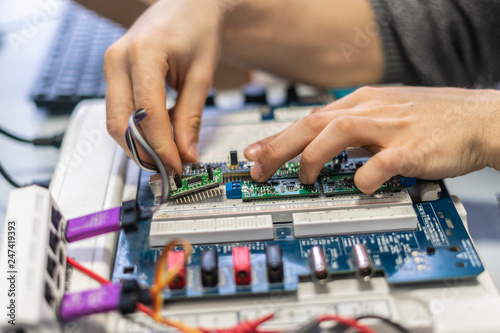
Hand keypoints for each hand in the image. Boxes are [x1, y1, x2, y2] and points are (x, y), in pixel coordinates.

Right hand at [104, 0, 227, 172]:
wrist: (188, 6)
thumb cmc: (196, 29)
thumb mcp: (201, 76)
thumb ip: (191, 117)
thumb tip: (186, 153)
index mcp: (143, 53)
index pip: (146, 115)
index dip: (161, 147)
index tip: (177, 166)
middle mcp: (118, 59)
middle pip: (120, 123)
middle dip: (144, 152)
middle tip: (169, 168)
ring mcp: (111, 65)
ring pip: (115, 120)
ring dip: (139, 143)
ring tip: (167, 155)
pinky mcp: (114, 73)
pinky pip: (119, 110)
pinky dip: (137, 129)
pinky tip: (159, 135)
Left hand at [244, 86, 499, 193]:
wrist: (479, 118)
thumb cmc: (432, 120)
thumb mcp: (384, 116)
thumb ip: (353, 133)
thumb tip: (322, 149)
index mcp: (363, 103)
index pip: (310, 118)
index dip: (278, 136)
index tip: (254, 153)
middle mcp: (372, 110)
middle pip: (314, 122)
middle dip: (279, 146)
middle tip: (257, 168)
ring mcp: (392, 128)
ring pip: (339, 132)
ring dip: (314, 157)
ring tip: (304, 178)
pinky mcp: (413, 148)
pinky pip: (382, 162)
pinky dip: (364, 175)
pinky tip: (358, 186)